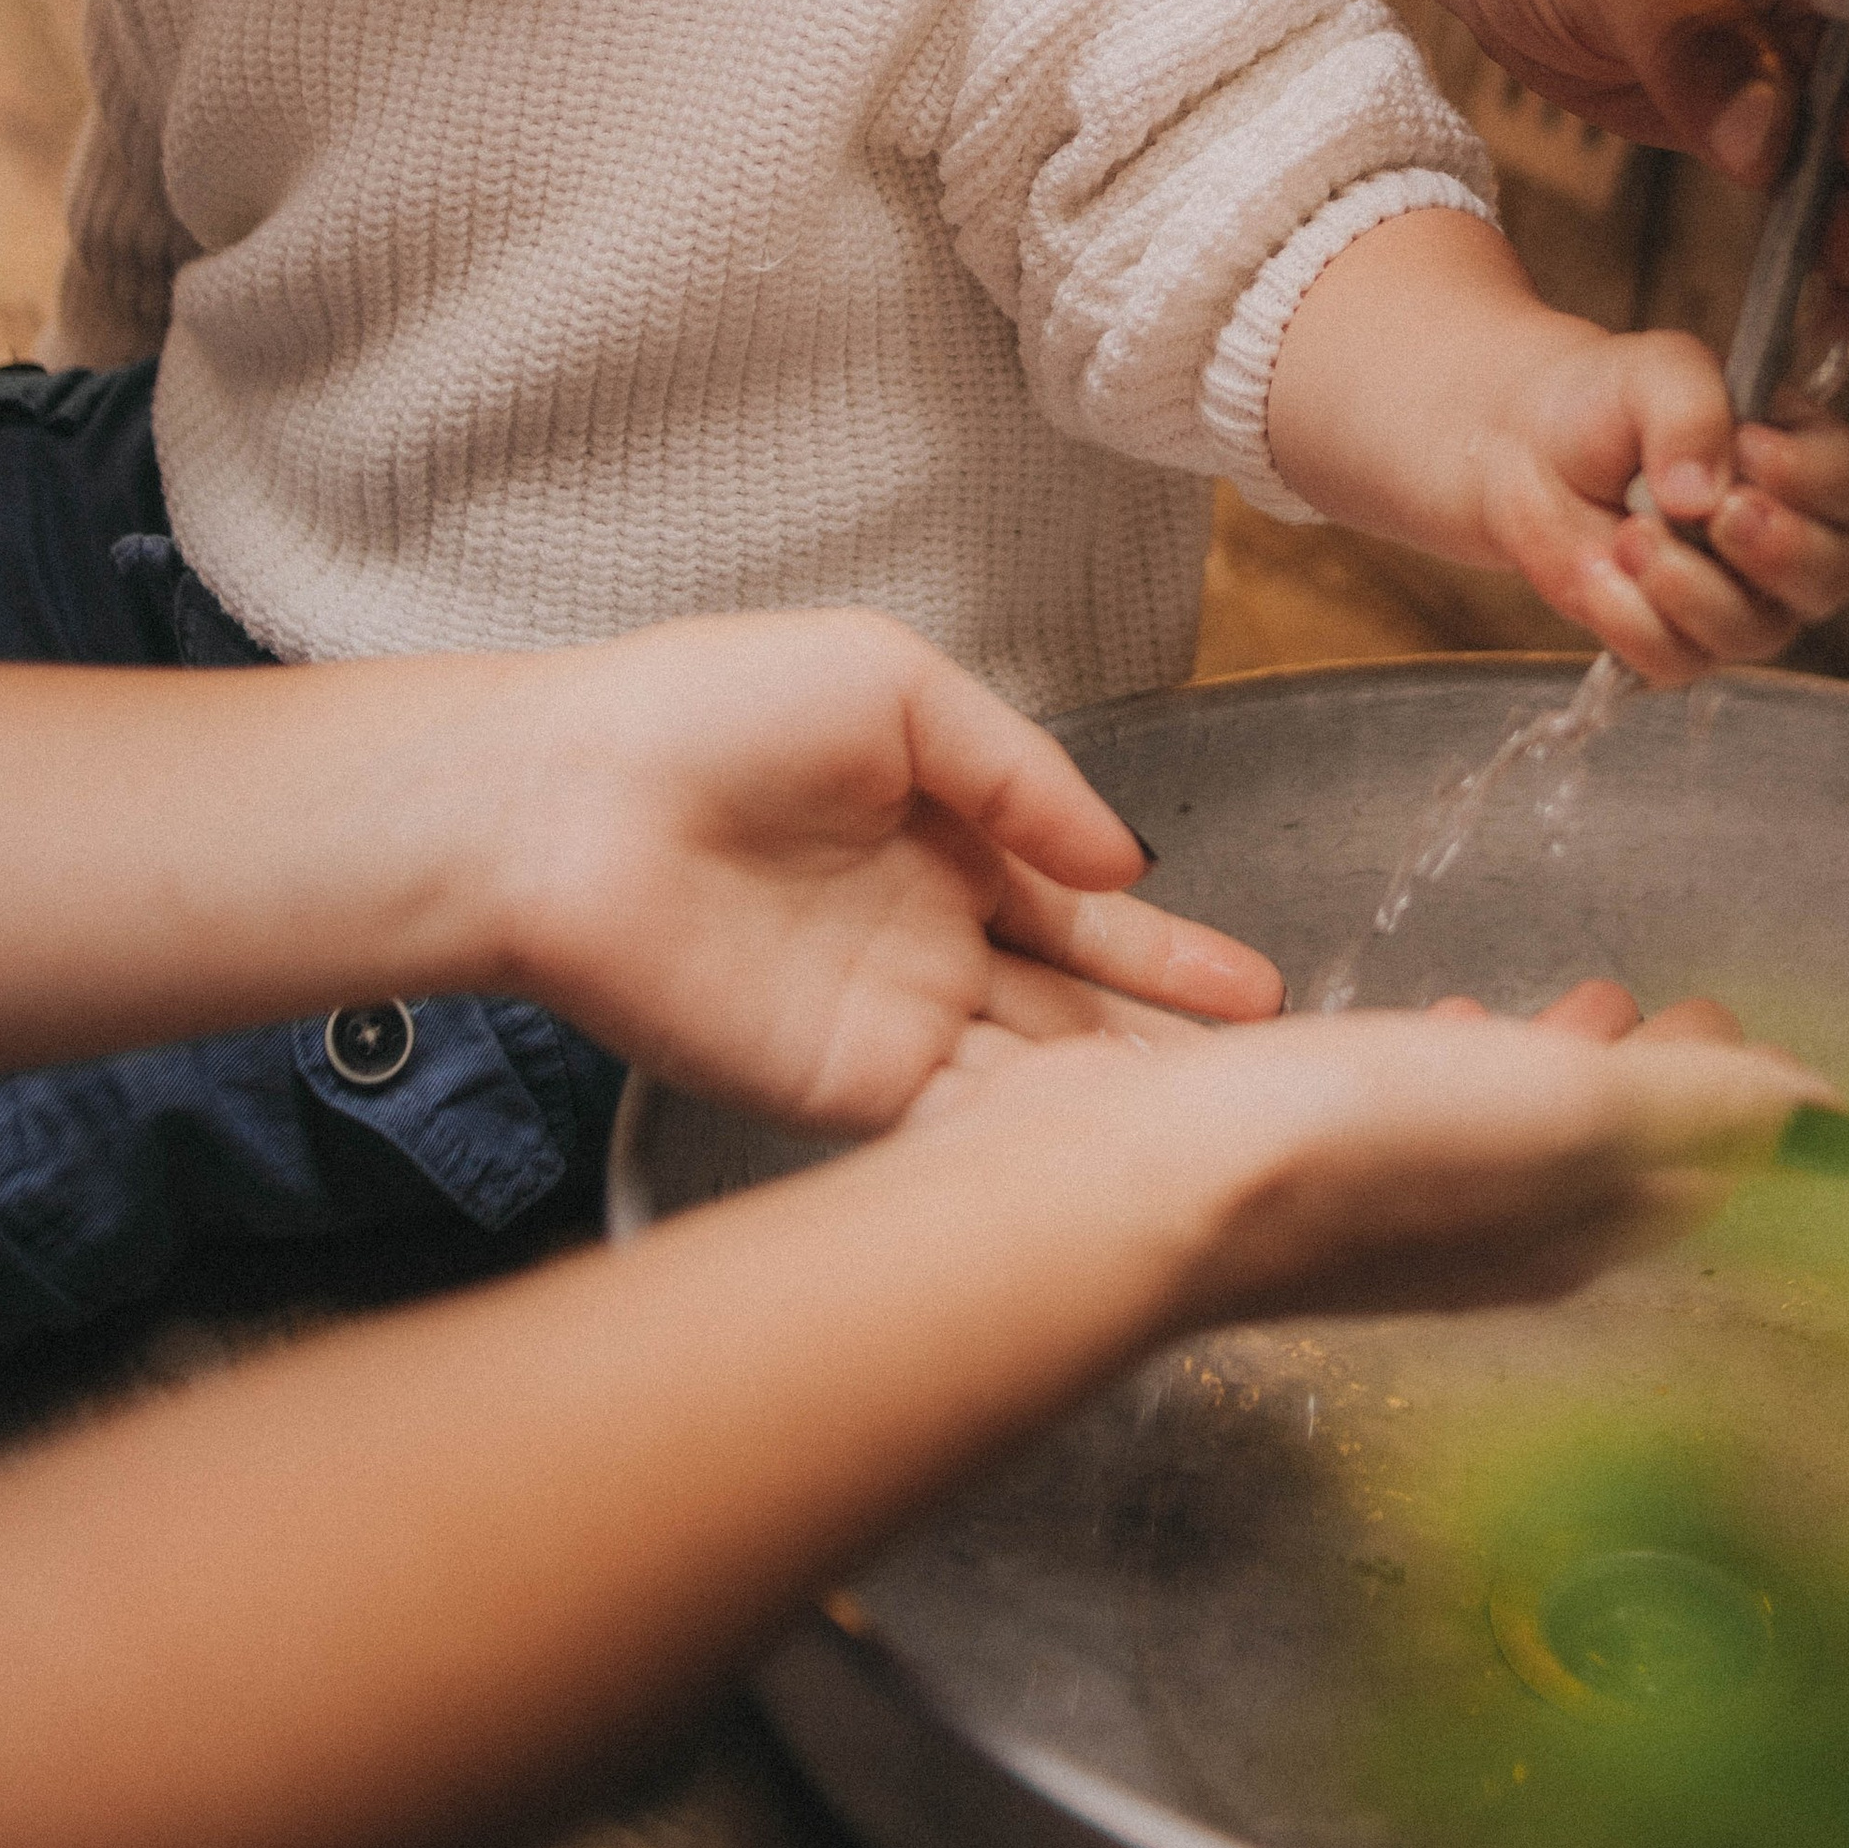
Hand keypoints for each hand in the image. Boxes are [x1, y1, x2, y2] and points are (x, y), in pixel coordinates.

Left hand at [488, 610, 1282, 1132]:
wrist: (565, 802)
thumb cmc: (706, 709)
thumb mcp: (895, 685)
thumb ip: (1020, 774)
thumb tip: (1124, 862)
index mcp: (947, 841)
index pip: (1084, 915)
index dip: (1169, 957)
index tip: (1259, 994)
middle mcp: (931, 944)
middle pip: (1080, 1015)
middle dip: (1173, 1052)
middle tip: (1283, 1090)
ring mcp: (892, 1022)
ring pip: (1040, 1082)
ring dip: (1129, 1110)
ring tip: (1238, 1138)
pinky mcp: (844, 1088)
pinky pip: (965, 1126)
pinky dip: (1045, 1146)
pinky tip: (1129, 1162)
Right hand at [931, 983, 1844, 1326]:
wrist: (1143, 1191)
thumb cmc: (1355, 1150)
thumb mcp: (1569, 1109)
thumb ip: (1703, 1108)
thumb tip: (1843, 1127)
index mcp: (1570, 1229)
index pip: (1692, 1174)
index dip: (1738, 1108)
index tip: (1745, 1027)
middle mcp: (1491, 1234)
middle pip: (1608, 1156)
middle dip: (1655, 1083)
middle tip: (1680, 1009)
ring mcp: (1394, 1205)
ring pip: (1513, 1132)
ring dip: (1558, 1069)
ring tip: (1575, 1004)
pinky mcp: (1306, 1163)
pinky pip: (1417, 1110)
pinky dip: (1457, 1062)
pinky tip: (1427, 1027)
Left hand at [1470, 322, 1848, 679]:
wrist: (1527, 444)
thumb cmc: (1607, 401)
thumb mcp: (1655, 371)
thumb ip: (1691, 411)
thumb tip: (1701, 494)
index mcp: (1798, 459)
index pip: (1844, 484)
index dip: (1808, 478)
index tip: (1749, 448)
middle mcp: (1783, 537)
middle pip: (1829, 576)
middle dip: (1777, 551)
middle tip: (1716, 514)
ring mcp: (1735, 598)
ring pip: (1753, 631)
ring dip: (1688, 587)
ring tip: (1629, 534)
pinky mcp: (1674, 640)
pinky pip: (1678, 662)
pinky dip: (1632, 623)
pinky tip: (1597, 570)